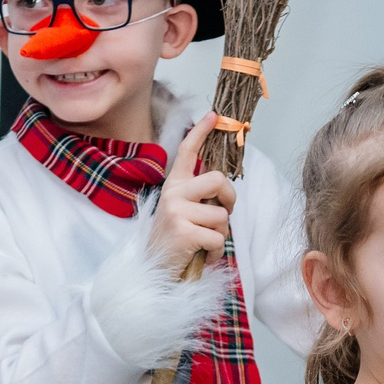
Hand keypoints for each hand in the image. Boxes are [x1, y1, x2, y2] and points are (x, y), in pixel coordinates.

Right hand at [149, 113, 234, 275]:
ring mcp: (176, 212)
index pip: (187, 151)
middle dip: (230, 198)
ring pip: (222, 215)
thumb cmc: (175, 240)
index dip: (201, 132)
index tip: (214, 115)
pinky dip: (215, 252)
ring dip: (221, 233)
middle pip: (218, 179)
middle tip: (225, 211)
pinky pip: (218, 239)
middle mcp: (173, 194)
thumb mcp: (183, 212)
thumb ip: (199, 197)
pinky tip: (201, 254)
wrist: (153, 268)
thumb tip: (223, 190)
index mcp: (174, 186)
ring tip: (204, 241)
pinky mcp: (183, 232)